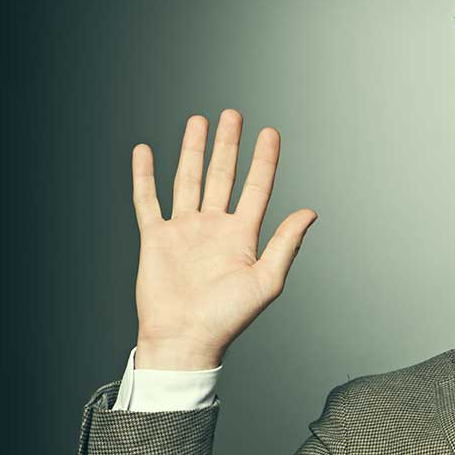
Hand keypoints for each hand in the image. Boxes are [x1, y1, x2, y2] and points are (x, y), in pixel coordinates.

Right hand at [132, 110, 316, 369]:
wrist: (185, 339)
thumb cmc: (227, 318)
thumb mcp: (266, 280)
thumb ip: (286, 244)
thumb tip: (310, 212)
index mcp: (242, 236)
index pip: (257, 187)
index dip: (264, 160)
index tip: (270, 132)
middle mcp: (214, 228)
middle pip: (223, 176)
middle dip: (228, 145)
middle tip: (232, 115)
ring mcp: (184, 231)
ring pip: (189, 180)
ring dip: (193, 151)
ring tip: (199, 122)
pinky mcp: (155, 238)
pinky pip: (148, 200)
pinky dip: (144, 176)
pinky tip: (146, 152)